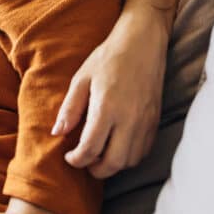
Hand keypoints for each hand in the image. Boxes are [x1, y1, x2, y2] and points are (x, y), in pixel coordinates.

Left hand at [52, 18, 166, 178]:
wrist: (142, 43)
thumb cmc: (108, 58)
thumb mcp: (81, 78)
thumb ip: (69, 108)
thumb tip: (57, 133)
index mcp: (107, 108)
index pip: (91, 148)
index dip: (76, 159)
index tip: (68, 157)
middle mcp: (129, 119)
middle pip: (113, 163)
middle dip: (95, 170)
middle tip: (82, 163)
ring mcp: (145, 122)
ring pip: (131, 160)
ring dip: (113, 166)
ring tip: (98, 156)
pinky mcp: (155, 121)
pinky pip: (144, 151)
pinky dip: (129, 157)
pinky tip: (116, 148)